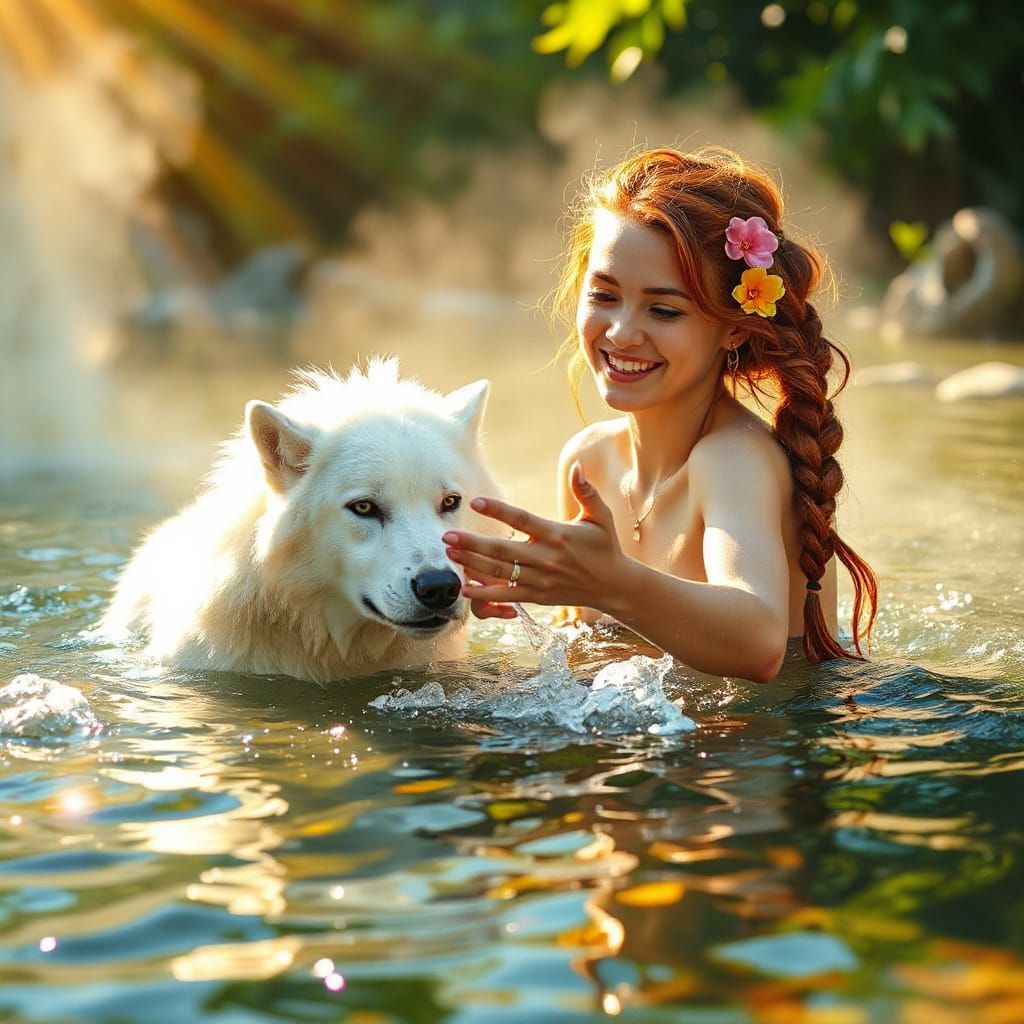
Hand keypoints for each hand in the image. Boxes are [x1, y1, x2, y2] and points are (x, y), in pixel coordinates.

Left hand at [443, 461, 625, 619]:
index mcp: (558, 535)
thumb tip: (578, 466)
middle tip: (447, 535)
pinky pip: (507, 595)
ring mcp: (540, 580)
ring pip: (500, 572)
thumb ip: (586, 491)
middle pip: (503, 550)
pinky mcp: (537, 596)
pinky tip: (465, 587)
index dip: (498, 511)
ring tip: (449, 553)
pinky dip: (485, 594)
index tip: (475, 501)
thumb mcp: (600, 516)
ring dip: (473, 563)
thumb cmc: (604, 546)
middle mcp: (547, 558)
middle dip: (473, 543)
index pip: (522, 520)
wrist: (613, 586)